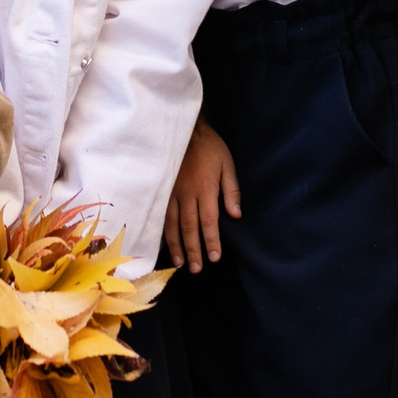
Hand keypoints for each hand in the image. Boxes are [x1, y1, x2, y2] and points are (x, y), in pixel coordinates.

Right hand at [162, 120, 238, 272]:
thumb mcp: (227, 164)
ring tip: (179, 263)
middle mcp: (187, 194)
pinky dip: (162, 231)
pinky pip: (161, 215)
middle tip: (197, 269)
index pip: (209, 221)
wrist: (184, 129)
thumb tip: (236, 215)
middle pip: (190, 228)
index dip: (211, 241)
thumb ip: (231, 191)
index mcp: (205, 188)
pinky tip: (164, 243)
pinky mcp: (161, 190)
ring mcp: (171, 192)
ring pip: (172, 225)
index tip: (215, 258)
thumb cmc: (209, 147)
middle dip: (193, 250)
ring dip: (176, 245)